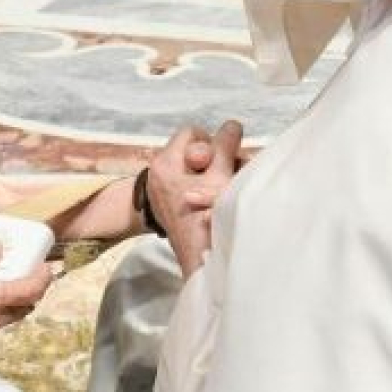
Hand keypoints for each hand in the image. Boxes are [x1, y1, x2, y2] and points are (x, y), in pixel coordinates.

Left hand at [147, 121, 243, 276]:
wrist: (199, 266)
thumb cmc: (207, 220)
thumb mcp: (219, 177)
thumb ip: (225, 148)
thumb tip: (232, 125)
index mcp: (164, 164)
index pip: (192, 134)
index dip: (213, 143)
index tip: (223, 162)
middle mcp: (159, 175)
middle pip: (196, 152)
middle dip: (219, 160)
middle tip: (232, 175)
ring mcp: (164, 193)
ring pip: (197, 170)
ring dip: (218, 176)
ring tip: (229, 191)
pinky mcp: (173, 207)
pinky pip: (193, 186)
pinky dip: (209, 190)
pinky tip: (221, 202)